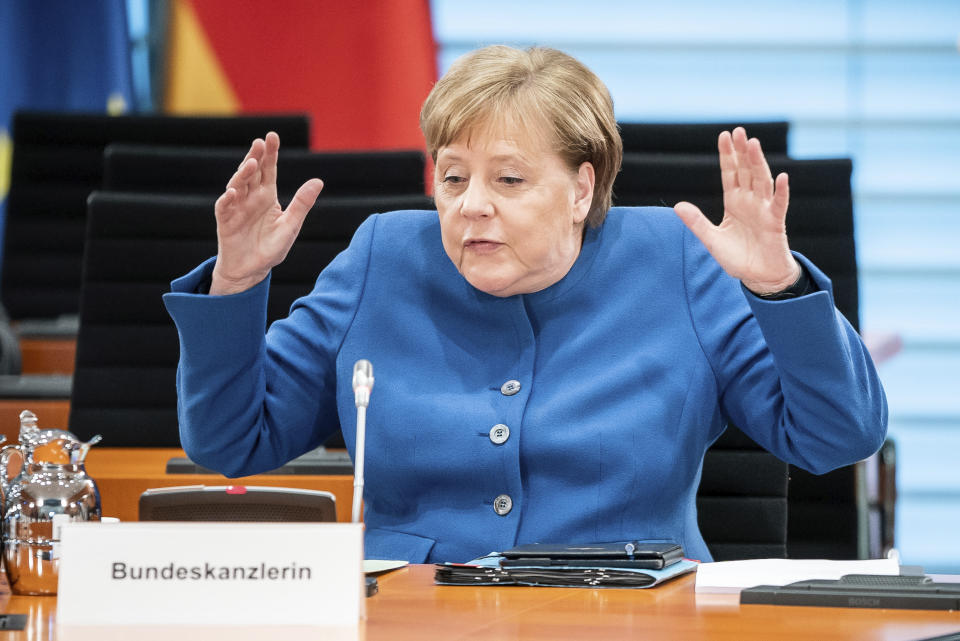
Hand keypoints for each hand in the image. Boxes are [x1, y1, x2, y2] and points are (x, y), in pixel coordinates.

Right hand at [210, 132, 323, 294]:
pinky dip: (228, 199)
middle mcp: (251, 197)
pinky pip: (224, 207)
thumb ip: (302, 204)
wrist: (252, 270)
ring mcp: (237, 207)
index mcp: (267, 196)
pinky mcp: (225, 221)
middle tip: (260, 142)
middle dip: (255, 156)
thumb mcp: (290, 225)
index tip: (272, 136)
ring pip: (237, 185)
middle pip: (252, 172)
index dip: (270, 154)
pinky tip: (233, 192)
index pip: (269, 170)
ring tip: (251, 163)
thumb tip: (319, 181)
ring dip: (243, 174)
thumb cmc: (271, 247)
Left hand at [673, 127, 800, 293]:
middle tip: (739, 131)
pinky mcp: (775, 223)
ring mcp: (763, 210)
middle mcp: (750, 201)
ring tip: (754, 145)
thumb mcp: (711, 239)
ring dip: (758, 163)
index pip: (730, 173)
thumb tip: (677, 206)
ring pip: (761, 181)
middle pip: (746, 171)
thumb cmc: (737, 257)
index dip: (727, 155)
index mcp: (734, 202)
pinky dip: (780, 192)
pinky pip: (779, 205)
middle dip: (742, 152)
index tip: (724, 135)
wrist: (758, 277)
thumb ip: (696, 222)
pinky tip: (781, 177)